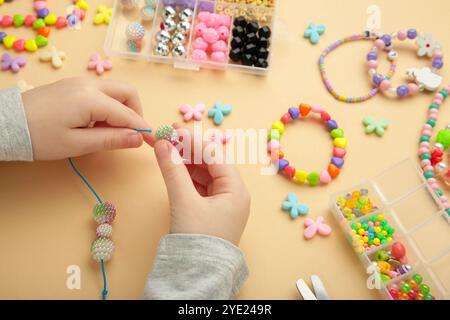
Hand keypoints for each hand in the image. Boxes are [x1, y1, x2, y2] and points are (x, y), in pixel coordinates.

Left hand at [22, 77, 150, 159]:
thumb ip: (111, 139)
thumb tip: (138, 139)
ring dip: (122, 109)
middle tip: (131, 135)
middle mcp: (89, 85)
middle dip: (136, 112)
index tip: (156, 142)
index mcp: (92, 99)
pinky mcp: (72, 85)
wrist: (6, 124)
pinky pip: (101, 92)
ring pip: (115, 90)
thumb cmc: (40, 138)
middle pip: (127, 93)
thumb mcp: (77, 144)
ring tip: (110, 131)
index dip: (144, 129)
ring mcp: (80, 82)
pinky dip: (108, 106)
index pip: (128, 114)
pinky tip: (96, 123)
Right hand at [151, 125, 250, 245]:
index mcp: (235, 190)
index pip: (214, 156)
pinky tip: (174, 166)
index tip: (173, 128)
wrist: (198, 275)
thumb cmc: (197, 240)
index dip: (193, 141)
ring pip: (204, 174)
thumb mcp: (184, 201)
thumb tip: (163, 144)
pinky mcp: (212, 210)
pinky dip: (186, 176)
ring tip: (167, 148)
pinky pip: (200, 186)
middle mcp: (233, 194)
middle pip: (210, 163)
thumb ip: (173, 170)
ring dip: (186, 161)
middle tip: (168, 135)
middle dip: (188, 149)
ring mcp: (223, 202)